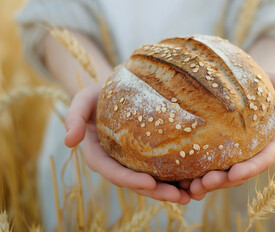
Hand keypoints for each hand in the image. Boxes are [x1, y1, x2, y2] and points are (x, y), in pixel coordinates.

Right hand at [64, 85, 190, 204]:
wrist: (114, 90)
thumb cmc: (97, 95)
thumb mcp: (82, 100)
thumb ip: (73, 117)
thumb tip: (69, 142)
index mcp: (100, 155)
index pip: (112, 171)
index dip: (129, 179)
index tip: (149, 183)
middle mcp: (117, 162)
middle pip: (135, 182)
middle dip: (157, 192)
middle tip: (179, 197)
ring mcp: (133, 161)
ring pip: (151, 181)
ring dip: (171, 190)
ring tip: (192, 195)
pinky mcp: (147, 155)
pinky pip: (161, 169)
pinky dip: (176, 177)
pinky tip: (194, 179)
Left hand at [184, 72, 274, 199]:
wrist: (247, 82)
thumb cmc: (267, 83)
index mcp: (273, 143)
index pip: (265, 159)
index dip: (251, 169)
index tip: (235, 173)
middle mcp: (255, 153)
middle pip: (241, 173)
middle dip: (224, 182)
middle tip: (204, 183)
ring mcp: (238, 155)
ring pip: (225, 175)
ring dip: (209, 184)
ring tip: (190, 187)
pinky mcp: (222, 152)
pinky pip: (211, 166)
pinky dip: (198, 176)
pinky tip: (183, 180)